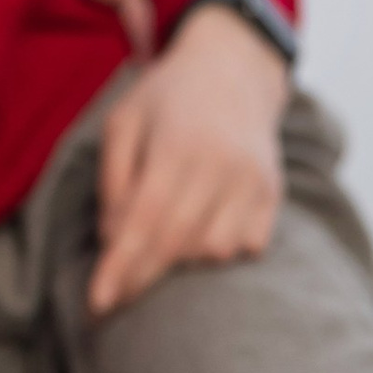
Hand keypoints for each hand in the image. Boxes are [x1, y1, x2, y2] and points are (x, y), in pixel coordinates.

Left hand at [88, 3, 286, 316]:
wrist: (233, 69)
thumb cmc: (165, 98)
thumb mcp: (123, 123)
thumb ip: (113, 181)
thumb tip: (112, 240)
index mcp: (177, 145)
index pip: (145, 220)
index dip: (121, 266)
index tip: (98, 303)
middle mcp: (222, 166)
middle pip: (178, 243)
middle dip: (141, 276)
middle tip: (115, 292)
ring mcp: (254, 181)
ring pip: (214, 252)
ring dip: (182, 257)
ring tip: (165, 232)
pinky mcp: (274, 193)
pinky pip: (248, 247)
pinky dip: (221, 249)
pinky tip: (202, 226)